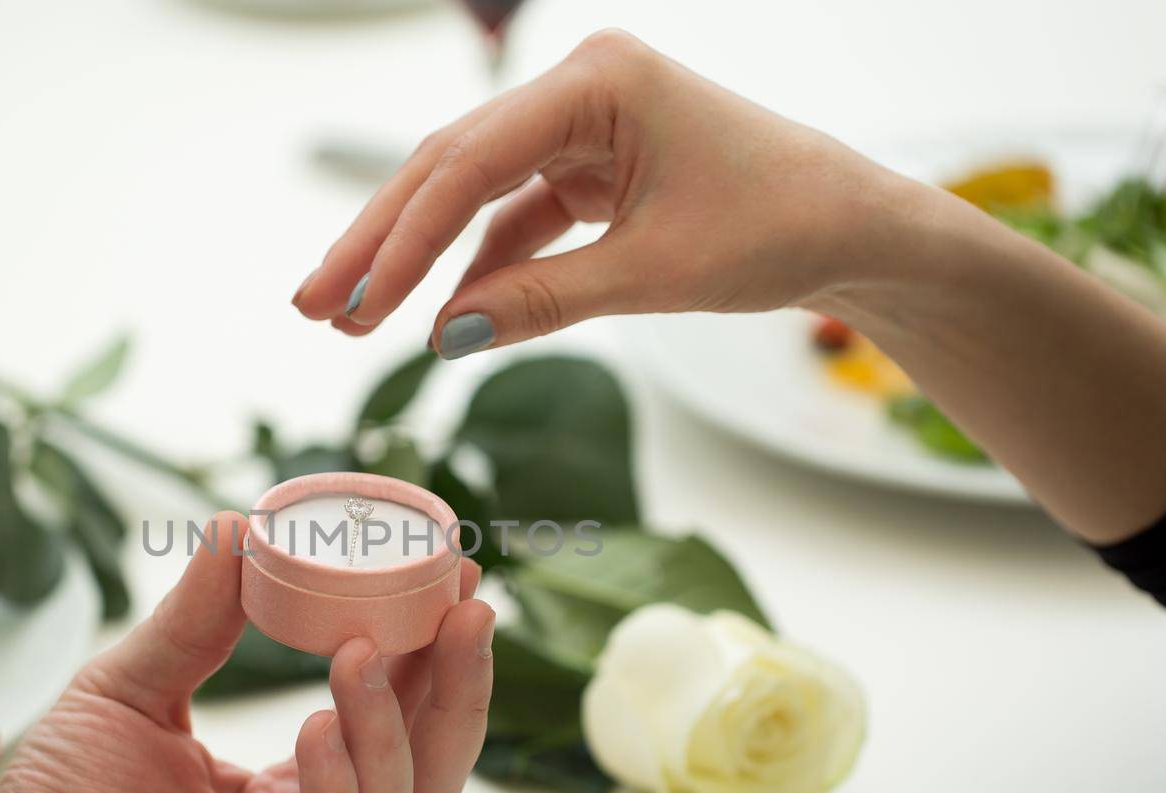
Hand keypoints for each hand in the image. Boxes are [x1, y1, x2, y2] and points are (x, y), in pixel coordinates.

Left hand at [0, 512, 495, 792]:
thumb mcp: (130, 691)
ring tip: (363, 653)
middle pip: (425, 781)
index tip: (459, 580)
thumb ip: (194, 622)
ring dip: (390, 733)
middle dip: (456, 694)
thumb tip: (243, 527)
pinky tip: (318, 727)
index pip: (399, 730)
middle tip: (465, 611)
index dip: (438, 658)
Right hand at [292, 29, 906, 356]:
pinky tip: (436, 315)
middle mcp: (579, 89)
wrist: (853, 231)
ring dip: (416, 257)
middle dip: (380, 242)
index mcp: (598, 81)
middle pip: (448, 167)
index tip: (353, 305)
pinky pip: (512, 218)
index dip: (402, 242)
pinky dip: (477, 268)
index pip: (470, 164)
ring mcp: (580, 127)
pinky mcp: (589, 167)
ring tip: (349, 315)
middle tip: (312, 303)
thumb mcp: (655, 274)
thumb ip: (544, 301)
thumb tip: (442, 338)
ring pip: (469, 194)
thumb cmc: (779, 227)